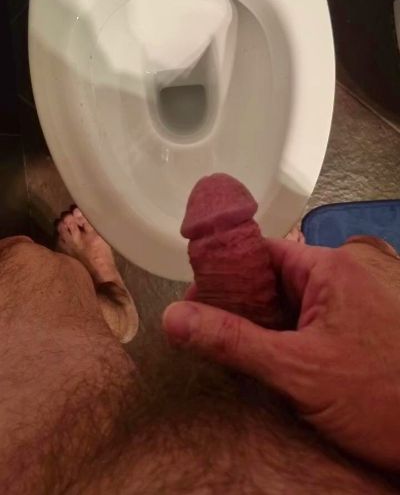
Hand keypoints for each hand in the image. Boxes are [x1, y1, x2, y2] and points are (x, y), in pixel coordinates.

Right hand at [163, 237, 399, 469]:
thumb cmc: (377, 396)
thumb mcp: (296, 369)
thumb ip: (233, 341)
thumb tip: (172, 317)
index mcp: (328, 270)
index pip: (263, 252)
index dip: (225, 270)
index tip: (192, 296)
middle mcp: (339, 281)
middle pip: (272, 279)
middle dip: (235, 301)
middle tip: (197, 325)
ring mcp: (346, 309)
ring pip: (287, 305)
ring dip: (255, 323)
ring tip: (216, 343)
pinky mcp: (350, 336)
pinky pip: (303, 327)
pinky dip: (277, 340)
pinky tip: (253, 359)